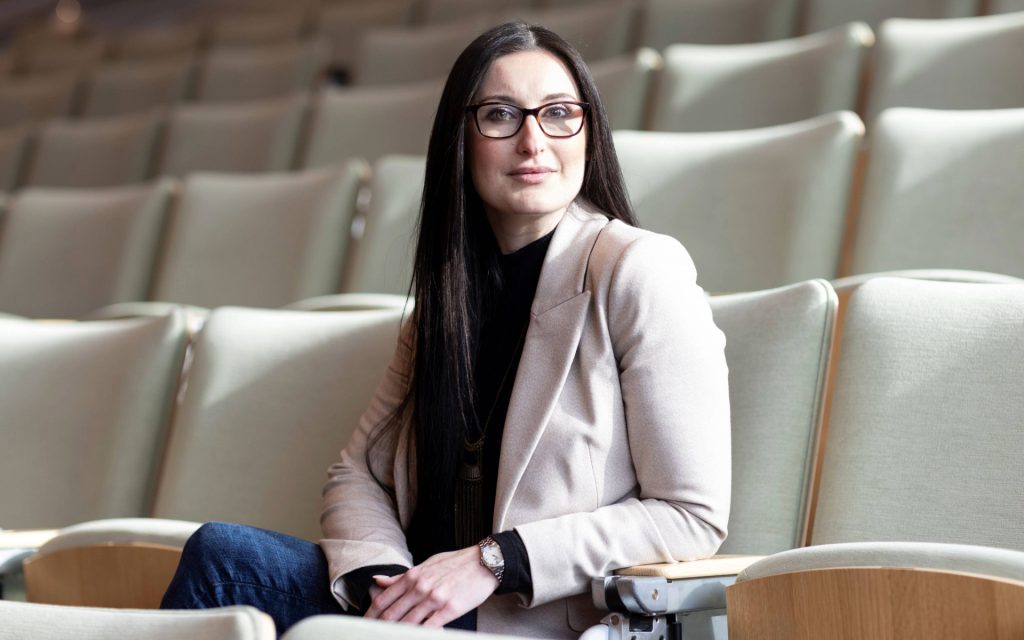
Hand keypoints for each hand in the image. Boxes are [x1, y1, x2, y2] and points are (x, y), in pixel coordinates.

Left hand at [364, 546, 498, 626]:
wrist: (484, 563)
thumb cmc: (455, 563)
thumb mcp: (426, 564)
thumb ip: (401, 576)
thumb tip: (378, 580)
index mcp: (412, 576)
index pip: (383, 600)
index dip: (370, 616)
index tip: (364, 626)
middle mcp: (420, 587)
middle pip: (391, 615)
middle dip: (379, 629)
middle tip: (373, 636)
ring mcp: (434, 599)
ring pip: (408, 624)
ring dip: (398, 633)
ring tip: (390, 637)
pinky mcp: (449, 610)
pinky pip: (429, 628)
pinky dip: (420, 634)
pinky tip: (416, 636)